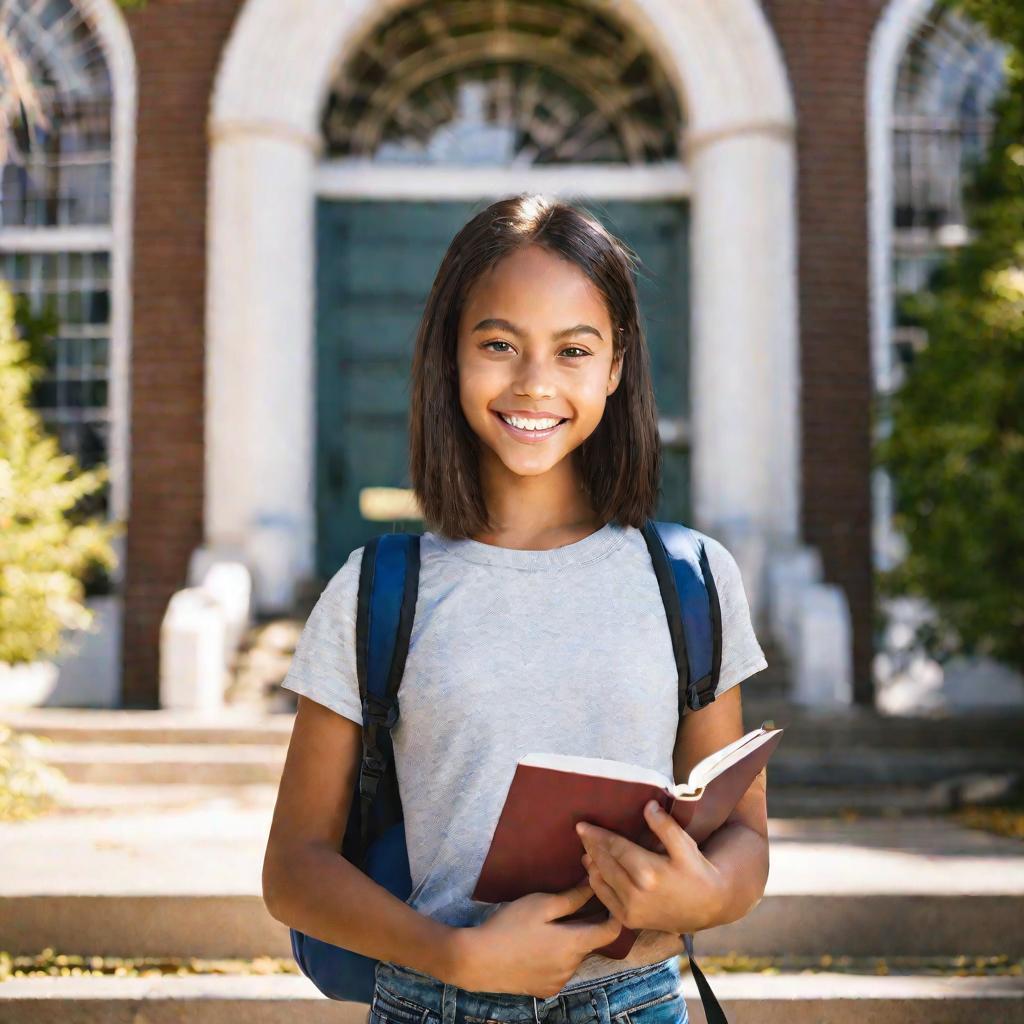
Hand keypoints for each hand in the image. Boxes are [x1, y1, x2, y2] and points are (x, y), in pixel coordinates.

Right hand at [447, 879, 623, 997]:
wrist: (478, 960)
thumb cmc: (510, 926)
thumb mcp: (541, 905)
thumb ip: (572, 898)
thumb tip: (595, 884)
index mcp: (574, 945)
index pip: (611, 931)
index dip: (615, 913)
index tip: (609, 897)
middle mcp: (572, 968)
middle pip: (591, 942)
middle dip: (587, 923)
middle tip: (574, 904)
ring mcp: (559, 982)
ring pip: (576, 956)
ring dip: (571, 940)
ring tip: (551, 924)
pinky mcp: (546, 989)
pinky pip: (562, 969)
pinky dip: (558, 956)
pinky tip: (539, 945)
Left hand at [576, 801, 724, 933]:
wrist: (708, 908)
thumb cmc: (696, 871)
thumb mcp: (685, 846)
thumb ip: (665, 826)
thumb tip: (648, 806)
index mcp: (649, 873)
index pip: (614, 848)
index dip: (596, 835)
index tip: (582, 825)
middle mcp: (635, 894)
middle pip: (603, 863)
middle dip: (591, 847)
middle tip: (582, 832)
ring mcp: (630, 910)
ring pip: (600, 881)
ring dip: (591, 864)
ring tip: (587, 850)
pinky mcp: (629, 921)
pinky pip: (604, 899)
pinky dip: (596, 883)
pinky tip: (595, 871)